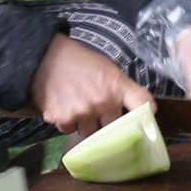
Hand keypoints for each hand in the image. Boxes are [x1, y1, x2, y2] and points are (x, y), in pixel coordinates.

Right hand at [29, 35, 155, 137]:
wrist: (44, 57)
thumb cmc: (78, 62)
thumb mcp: (107, 69)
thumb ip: (122, 90)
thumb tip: (138, 111)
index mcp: (116, 85)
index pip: (142, 104)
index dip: (146, 117)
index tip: (145, 125)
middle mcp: (102, 101)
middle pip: (114, 129)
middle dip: (106, 122)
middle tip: (97, 111)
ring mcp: (82, 112)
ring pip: (90, 133)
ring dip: (85, 124)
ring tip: (77, 106)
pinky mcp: (63, 119)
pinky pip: (70, 130)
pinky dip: (67, 122)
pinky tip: (64, 106)